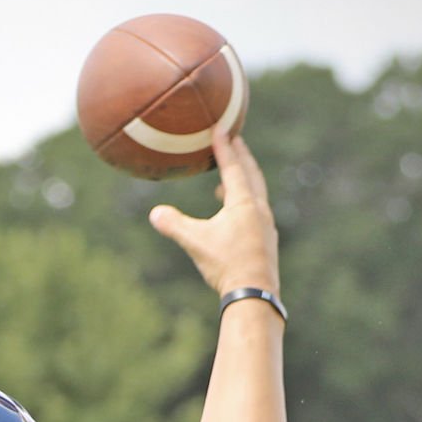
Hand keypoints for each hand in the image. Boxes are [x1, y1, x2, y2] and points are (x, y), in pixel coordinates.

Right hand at [148, 132, 278, 297]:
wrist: (254, 294)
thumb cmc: (226, 265)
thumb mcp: (196, 243)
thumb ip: (175, 225)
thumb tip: (154, 214)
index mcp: (244, 203)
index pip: (233, 168)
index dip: (225, 148)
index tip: (222, 128)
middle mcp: (259, 209)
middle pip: (251, 175)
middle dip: (242, 156)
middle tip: (235, 140)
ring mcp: (266, 226)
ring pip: (255, 194)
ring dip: (243, 181)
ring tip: (228, 181)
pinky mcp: (266, 241)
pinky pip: (256, 212)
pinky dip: (246, 204)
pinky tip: (235, 216)